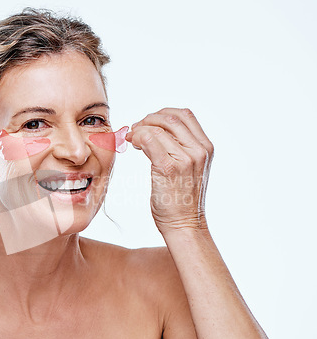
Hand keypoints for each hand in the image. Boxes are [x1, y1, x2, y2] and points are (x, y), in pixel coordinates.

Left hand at [125, 108, 213, 233]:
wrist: (184, 225)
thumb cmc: (181, 199)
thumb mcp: (188, 168)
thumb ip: (179, 148)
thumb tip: (155, 130)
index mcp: (205, 147)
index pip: (185, 115)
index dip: (162, 114)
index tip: (148, 123)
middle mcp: (199, 150)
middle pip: (171, 117)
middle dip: (149, 119)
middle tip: (135, 129)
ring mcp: (186, 159)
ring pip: (159, 127)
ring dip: (140, 128)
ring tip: (132, 138)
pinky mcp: (169, 168)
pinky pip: (150, 140)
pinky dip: (138, 137)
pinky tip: (133, 144)